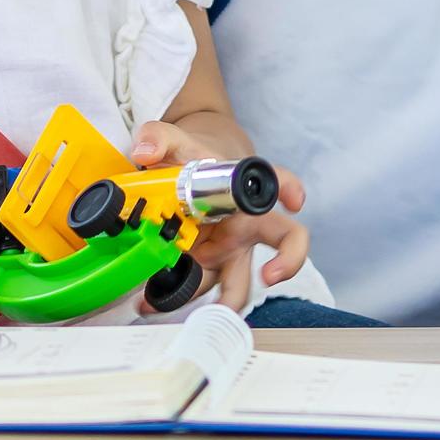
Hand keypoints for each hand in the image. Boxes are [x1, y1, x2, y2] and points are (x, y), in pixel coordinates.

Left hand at [131, 120, 309, 312]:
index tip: (294, 200)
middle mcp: (246, 225)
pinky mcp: (209, 269)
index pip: (278, 182)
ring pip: (235, 282)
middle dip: (285, 262)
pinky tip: (150, 301)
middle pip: (285, 241)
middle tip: (270, 275)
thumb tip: (144, 151)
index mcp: (242, 190)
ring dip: (215, 299)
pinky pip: (201, 289)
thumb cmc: (192, 160)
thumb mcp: (172, 143)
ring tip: (181, 302)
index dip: (290, 189)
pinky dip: (177, 299)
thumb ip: (156, 138)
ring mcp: (230, 251)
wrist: (185, 174)